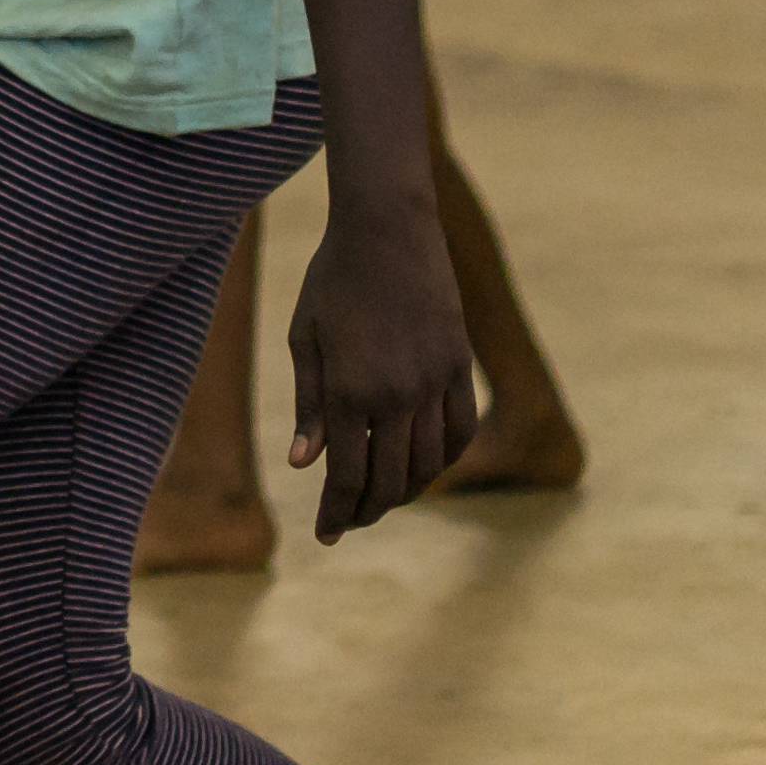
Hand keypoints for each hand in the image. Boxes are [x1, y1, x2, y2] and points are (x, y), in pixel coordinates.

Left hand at [282, 193, 475, 541]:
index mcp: (348, 391)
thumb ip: (309, 405)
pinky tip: (425, 465)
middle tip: (348, 521)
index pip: (346, 476)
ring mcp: (434, 382)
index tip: (325, 535)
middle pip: (389, 480)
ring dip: (406, 490)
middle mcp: (396, 396)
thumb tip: (305, 466)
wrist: (387, 229)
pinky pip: (460, 431)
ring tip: (382, 498)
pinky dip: (444, 458)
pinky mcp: (460, 366)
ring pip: (429, 464)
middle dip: (366, 510)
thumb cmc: (332, 279)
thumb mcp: (304, 337)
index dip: (336, 512)